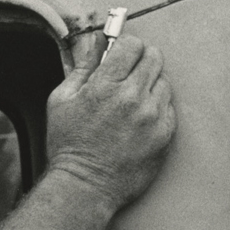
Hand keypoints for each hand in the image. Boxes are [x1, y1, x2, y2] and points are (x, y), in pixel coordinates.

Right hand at [46, 28, 175, 211]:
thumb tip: (98, 42)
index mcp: (105, 86)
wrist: (84, 186)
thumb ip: (82, 68)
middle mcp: (133, 97)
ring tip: (131, 104)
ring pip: (164, 81)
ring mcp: (153, 116)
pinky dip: (157, 108)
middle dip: (140, 62)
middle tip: (128, 76)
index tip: (120, 56)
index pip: (132, 44)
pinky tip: (138, 121)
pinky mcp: (165, 132)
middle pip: (154, 57)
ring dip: (150, 86)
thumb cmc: (68, 145)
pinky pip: (169, 106)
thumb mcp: (61, 101)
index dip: (125, 48)